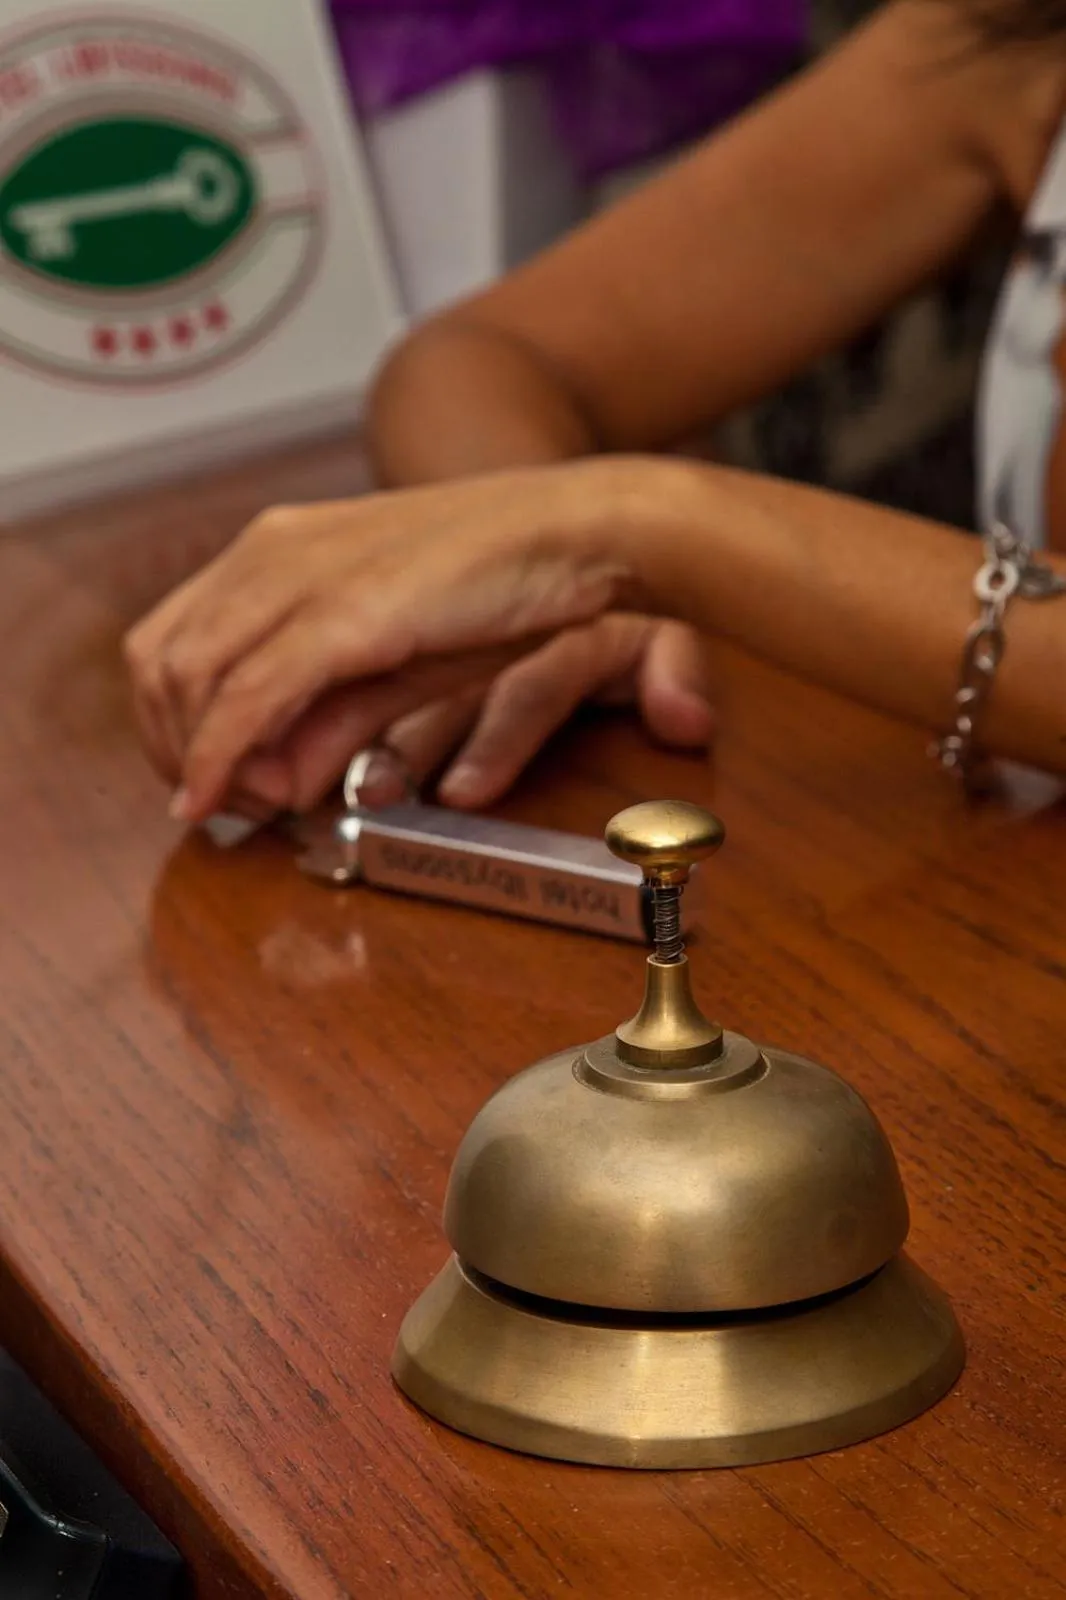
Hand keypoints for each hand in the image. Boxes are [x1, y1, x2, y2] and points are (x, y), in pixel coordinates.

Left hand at [124, 460, 707, 819]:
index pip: (169, 639)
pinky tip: (230, 798)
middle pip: (159, 660)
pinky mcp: (341, 613)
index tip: (202, 778)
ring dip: (201, 759)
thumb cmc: (498, 587)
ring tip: (248, 807)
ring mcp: (301, 575)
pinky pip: (248, 697)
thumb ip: (328, 721)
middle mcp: (271, 550)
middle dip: (171, 747)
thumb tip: (274, 784)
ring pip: (188, 679)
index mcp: (277, 548)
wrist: (574, 531)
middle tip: (219, 805)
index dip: (168, 721)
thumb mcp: (396, 667)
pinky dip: (222, 757)